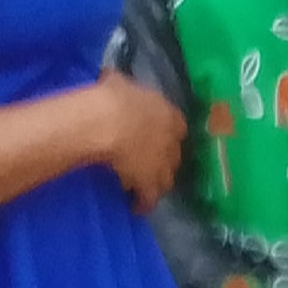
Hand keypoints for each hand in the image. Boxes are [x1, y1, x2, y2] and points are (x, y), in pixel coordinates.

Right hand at [92, 71, 187, 209]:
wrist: (109, 120)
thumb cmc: (112, 96)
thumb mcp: (116, 82)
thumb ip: (119, 85)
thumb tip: (109, 79)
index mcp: (170, 114)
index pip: (178, 127)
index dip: (167, 133)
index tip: (156, 136)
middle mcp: (173, 141)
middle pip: (174, 155)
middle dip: (164, 159)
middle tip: (149, 163)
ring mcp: (163, 164)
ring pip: (166, 178)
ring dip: (157, 182)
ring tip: (144, 187)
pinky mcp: (149, 183)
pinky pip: (149, 197)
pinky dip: (144, 203)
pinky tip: (136, 208)